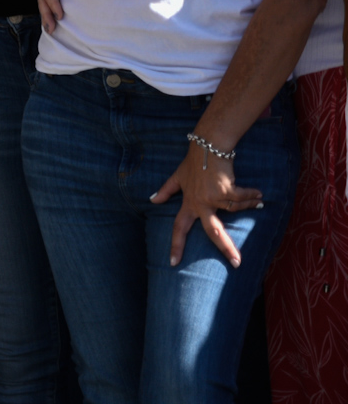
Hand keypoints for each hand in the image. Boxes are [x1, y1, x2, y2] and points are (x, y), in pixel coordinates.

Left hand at [152, 137, 262, 267]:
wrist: (208, 146)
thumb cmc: (193, 161)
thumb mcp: (178, 176)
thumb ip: (167, 190)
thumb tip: (152, 201)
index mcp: (188, 203)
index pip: (179, 228)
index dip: (176, 245)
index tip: (173, 263)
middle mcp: (200, 203)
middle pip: (212, 232)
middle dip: (226, 248)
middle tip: (237, 264)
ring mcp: (213, 197)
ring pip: (235, 209)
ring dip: (248, 203)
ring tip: (257, 200)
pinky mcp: (226, 189)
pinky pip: (242, 198)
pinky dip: (252, 196)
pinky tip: (259, 195)